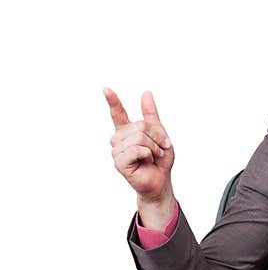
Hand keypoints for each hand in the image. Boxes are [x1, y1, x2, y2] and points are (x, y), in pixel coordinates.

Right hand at [105, 88, 174, 210]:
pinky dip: (148, 155)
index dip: (113, 102)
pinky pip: (136, 150)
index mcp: (128, 132)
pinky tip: (147, 161)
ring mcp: (117, 151)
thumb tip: (146, 93)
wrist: (161, 180)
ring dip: (154, 147)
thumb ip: (151, 116)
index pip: (118, 114)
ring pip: (138, 138)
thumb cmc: (160, 160)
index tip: (106, 89)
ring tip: (154, 157)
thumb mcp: (160, 134)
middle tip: (161, 149)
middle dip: (157, 137)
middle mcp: (119, 140)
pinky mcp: (119, 162)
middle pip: (139, 126)